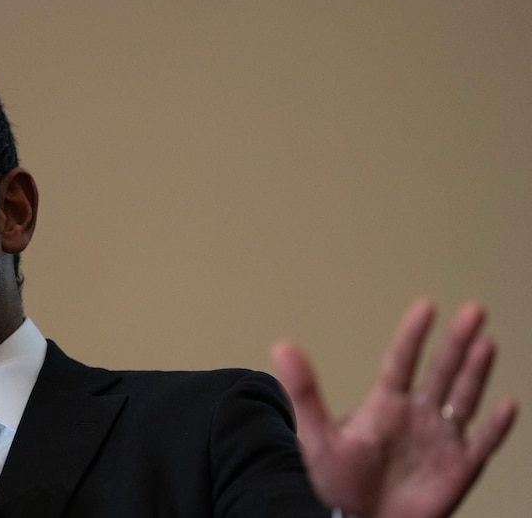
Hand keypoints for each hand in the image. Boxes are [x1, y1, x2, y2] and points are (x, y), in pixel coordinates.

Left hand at [272, 299, 517, 517]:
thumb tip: (281, 346)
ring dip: (476, 372)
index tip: (426, 306)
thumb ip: (304, 391)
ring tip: (485, 342)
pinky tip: (507, 404)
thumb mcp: (315, 436)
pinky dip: (496, 426)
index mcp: (385, 405)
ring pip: (463, 398)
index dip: (413, 335)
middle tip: (473, 309)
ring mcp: (440, 439)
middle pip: (440, 371)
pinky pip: (483, 443)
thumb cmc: (338, 483)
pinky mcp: (459, 467)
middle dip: (457, 341)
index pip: (401, 362)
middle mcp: (417, 415)